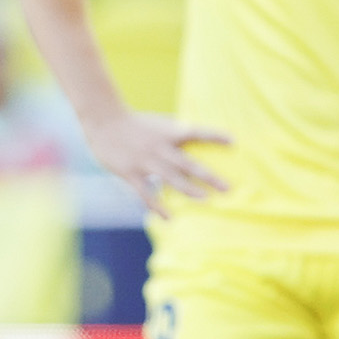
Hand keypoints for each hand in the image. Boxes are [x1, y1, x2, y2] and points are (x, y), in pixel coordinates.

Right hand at [86, 108, 232, 218]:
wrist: (104, 121)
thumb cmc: (134, 123)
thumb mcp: (158, 125)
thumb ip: (175, 135)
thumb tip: (193, 147)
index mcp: (169, 132)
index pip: (196, 133)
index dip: (214, 136)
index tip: (233, 141)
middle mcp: (160, 147)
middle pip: (188, 163)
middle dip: (208, 176)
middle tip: (227, 188)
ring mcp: (146, 161)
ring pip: (171, 178)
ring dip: (189, 189)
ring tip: (205, 200)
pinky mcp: (131, 173)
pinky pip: (146, 193)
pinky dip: (158, 206)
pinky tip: (169, 217)